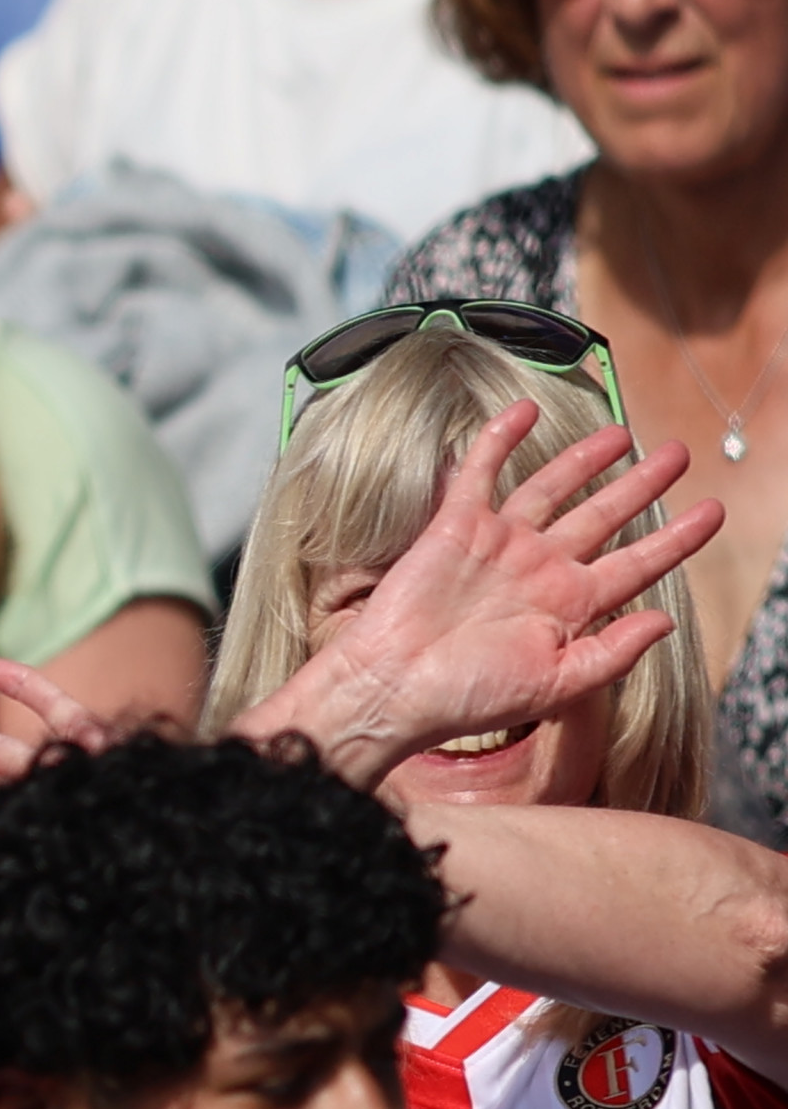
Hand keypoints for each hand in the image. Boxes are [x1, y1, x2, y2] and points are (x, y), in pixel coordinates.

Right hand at [236, 402, 718, 785]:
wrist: (395, 685)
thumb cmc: (468, 696)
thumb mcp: (558, 686)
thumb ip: (614, 651)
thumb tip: (666, 619)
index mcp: (570, 606)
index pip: (637, 563)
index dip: (677, 538)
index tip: (714, 514)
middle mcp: (540, 568)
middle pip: (602, 515)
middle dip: (642, 485)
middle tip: (678, 455)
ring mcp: (499, 544)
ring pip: (551, 488)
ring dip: (585, 459)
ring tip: (622, 433)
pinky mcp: (455, 527)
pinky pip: (482, 473)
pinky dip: (501, 441)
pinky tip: (524, 412)